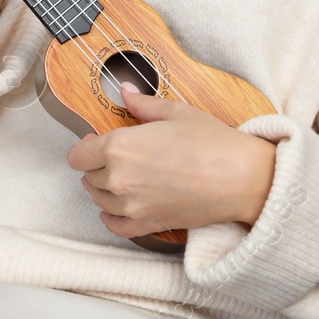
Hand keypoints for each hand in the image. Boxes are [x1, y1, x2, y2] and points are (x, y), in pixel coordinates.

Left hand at [66, 83, 277, 239]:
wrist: (240, 178)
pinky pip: (115, 227)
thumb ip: (144, 104)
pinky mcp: (147, 225)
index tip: (95, 142)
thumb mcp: (176, 112)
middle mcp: (118, 178)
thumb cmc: (212, 142)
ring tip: (118, 178)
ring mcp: (131, 205)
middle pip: (88, 176)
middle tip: (113, 157)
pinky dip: (110, 219)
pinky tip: (114, 210)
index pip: (79, 154)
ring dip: (102, 189)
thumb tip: (125, 92)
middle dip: (96, 166)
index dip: (85, 147)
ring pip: (98, 200)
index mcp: (119, 146)